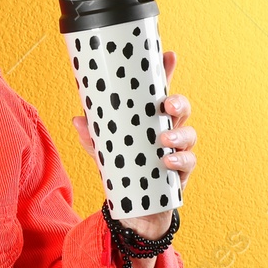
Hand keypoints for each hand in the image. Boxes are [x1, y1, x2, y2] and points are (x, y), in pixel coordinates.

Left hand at [71, 48, 196, 240]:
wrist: (133, 212)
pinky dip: (181, 161)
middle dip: (179, 103)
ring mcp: (177, 152)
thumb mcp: (103, 153)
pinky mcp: (181, 175)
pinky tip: (169, 161)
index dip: (166, 73)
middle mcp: (167, 132)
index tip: (168, 55)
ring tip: (165, 139)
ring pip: (189, 135)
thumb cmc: (122, 172)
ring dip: (180, 134)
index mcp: (149, 121)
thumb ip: (91, 137)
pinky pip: (189, 163)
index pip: (159, 93)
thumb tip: (77, 119)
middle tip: (167, 104)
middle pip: (181, 110)